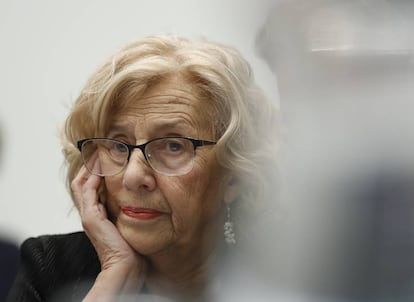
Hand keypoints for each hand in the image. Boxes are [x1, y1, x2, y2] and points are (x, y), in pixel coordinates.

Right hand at [71, 160, 145, 299]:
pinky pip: (88, 190)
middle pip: (82, 183)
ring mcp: (88, 215)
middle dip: (90, 166)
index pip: (90, 188)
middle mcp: (90, 214)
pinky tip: (102, 168)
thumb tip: (141, 200)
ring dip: (90, 167)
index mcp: (97, 216)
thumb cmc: (131, 248)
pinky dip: (93, 177)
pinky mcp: (91, 217)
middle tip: (99, 151)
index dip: (94, 173)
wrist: (127, 266)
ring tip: (99, 154)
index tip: (104, 159)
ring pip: (81, 184)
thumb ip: (129, 212)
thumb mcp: (128, 224)